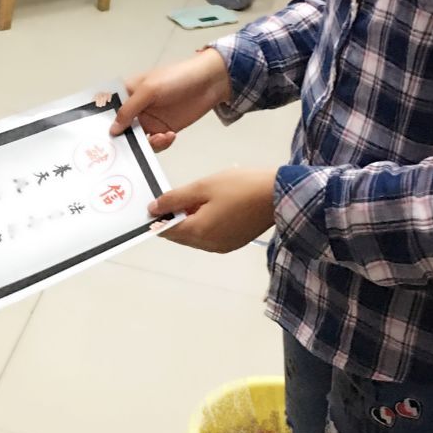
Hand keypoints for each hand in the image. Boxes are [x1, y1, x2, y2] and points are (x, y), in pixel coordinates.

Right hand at [111, 50, 232, 151]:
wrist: (209, 82)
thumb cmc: (177, 77)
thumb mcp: (149, 90)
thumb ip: (129, 109)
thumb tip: (112, 130)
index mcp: (128, 93)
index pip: (108, 109)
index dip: (102, 123)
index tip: (97, 138)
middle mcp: (135, 108)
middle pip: (120, 129)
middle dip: (121, 140)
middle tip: (122, 151)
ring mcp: (150, 120)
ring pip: (138, 140)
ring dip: (145, 144)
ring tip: (159, 138)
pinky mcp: (164, 130)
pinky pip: (156, 143)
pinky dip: (160, 144)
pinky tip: (170, 136)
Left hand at [151, 169, 276, 251]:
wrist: (279, 194)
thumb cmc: (241, 187)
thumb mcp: (203, 187)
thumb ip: (175, 198)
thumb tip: (153, 208)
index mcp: (199, 232)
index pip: (166, 231)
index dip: (157, 218)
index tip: (155, 202)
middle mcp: (208, 245)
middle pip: (179, 235)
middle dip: (173, 218)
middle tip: (178, 195)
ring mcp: (222, 246)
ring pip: (194, 236)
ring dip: (189, 220)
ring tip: (197, 197)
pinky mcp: (233, 242)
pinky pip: (209, 236)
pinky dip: (204, 224)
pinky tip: (211, 206)